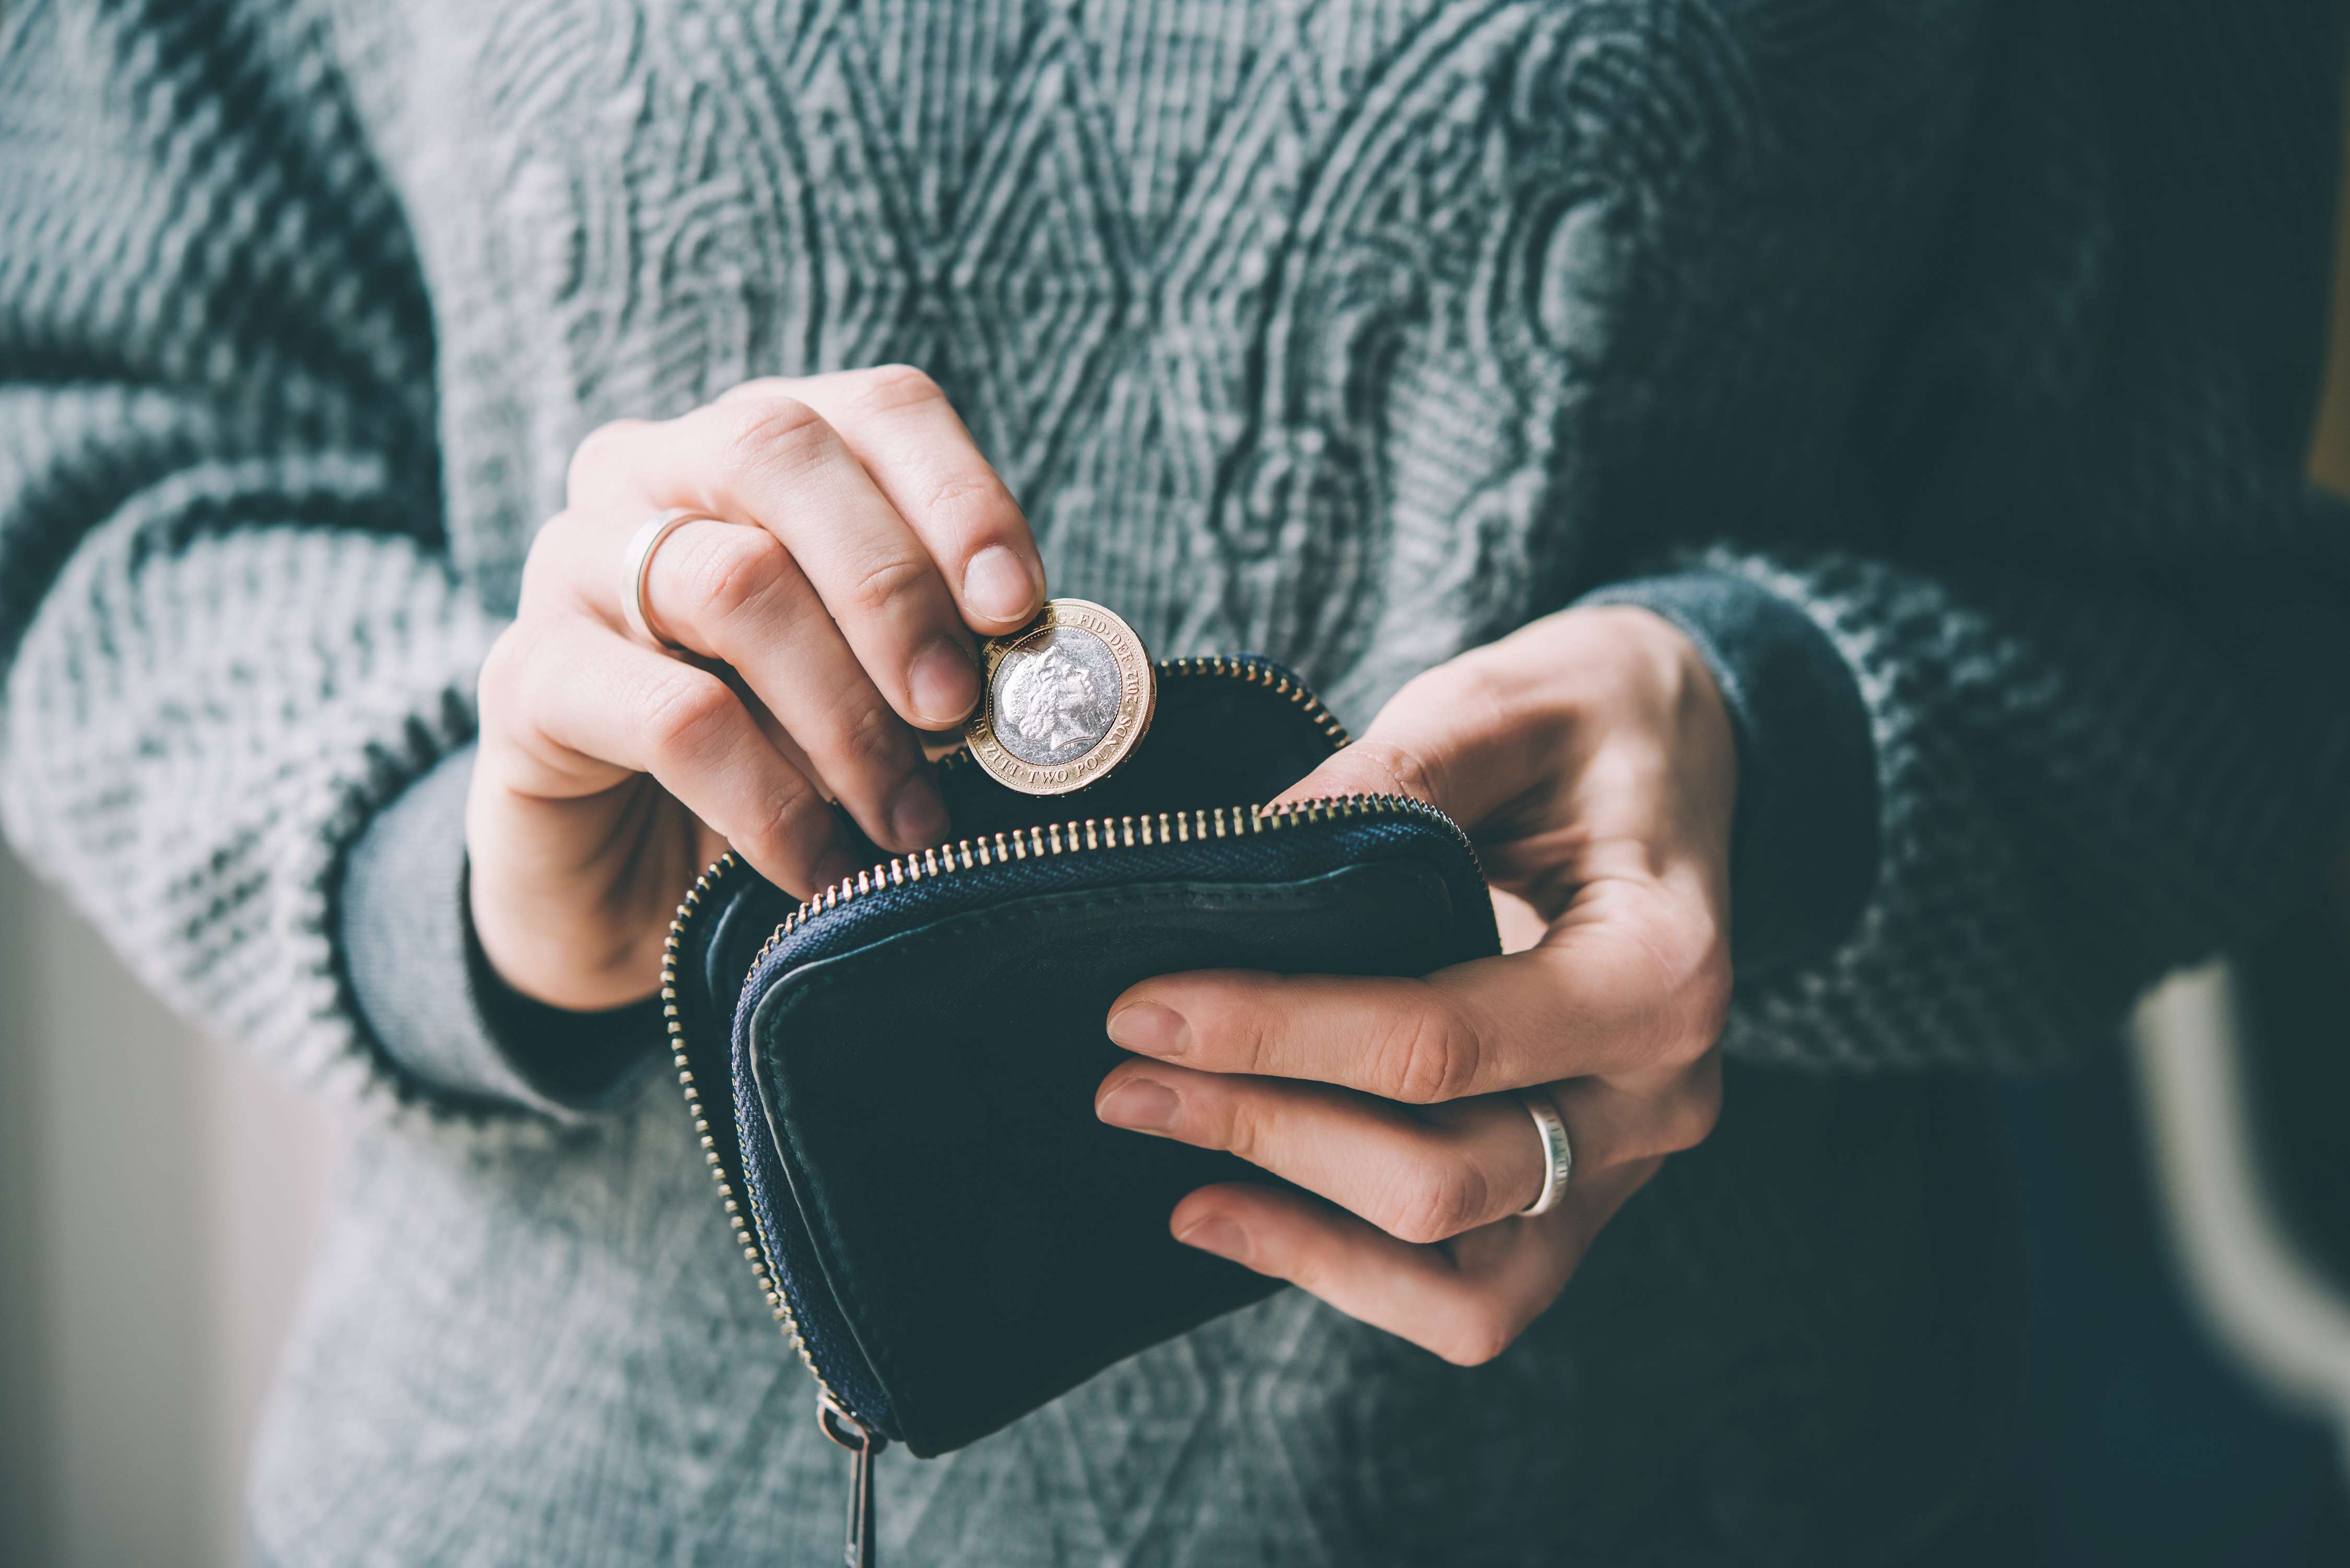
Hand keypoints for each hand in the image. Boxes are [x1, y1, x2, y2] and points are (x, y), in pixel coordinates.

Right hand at [469, 367, 1043, 1009]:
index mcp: (764, 448)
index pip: (877, 408)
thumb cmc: (778, 766)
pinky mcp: (524, 678)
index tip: (1017, 607)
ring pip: (733, 581)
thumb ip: (947, 655)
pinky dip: (769, 800)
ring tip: (908, 820)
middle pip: (784, 451)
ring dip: (846, 715)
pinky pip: (671, 718)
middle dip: (895, 588)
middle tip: (959, 712)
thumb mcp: (874, 694)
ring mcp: (571, 562)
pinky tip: (821, 868)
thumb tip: (1051, 676)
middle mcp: (654, 471)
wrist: (626, 892)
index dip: (960, 495)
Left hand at [1093, 607, 1735, 1362]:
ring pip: (1462, 1280)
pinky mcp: (1582, 1194)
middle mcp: (1660, 1094)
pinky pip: (1471, 1293)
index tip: (1143, 1007)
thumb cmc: (1592, 721)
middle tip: (1125, 1077)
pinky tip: (1227, 1211)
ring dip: (1299, 1225)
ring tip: (1168, 1160)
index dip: (1277, 1035)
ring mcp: (1626, 1163)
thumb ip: (1395, 774)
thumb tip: (1243, 853)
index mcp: (1661, 971)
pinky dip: (1347, 1271)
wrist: (1679, 753)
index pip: (1444, 1043)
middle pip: (1442, 1177)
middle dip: (1265, 1130)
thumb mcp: (1504, 705)